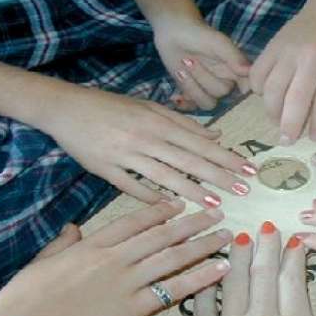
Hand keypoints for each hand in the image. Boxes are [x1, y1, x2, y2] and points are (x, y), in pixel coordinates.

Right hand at [0, 200, 231, 315]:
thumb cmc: (28, 294)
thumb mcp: (45, 258)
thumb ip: (66, 241)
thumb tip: (75, 227)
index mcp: (95, 243)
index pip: (135, 220)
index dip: (161, 209)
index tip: (180, 202)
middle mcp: (117, 257)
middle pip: (163, 234)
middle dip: (193, 222)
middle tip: (218, 212)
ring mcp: (128, 281)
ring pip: (174, 257)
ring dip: (204, 244)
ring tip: (226, 235)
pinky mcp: (134, 307)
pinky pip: (174, 289)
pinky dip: (200, 278)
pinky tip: (220, 268)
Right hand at [47, 88, 255, 206]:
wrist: (66, 107)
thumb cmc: (114, 107)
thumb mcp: (150, 108)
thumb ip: (184, 123)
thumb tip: (216, 136)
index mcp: (159, 122)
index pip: (201, 143)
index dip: (226, 157)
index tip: (249, 170)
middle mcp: (146, 137)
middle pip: (189, 160)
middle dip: (219, 176)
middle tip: (243, 190)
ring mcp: (125, 154)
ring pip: (165, 176)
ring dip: (192, 191)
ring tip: (216, 204)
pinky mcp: (105, 169)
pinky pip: (132, 186)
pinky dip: (150, 197)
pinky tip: (170, 208)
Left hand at [153, 16, 250, 109]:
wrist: (172, 31)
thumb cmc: (196, 33)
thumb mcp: (217, 42)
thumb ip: (234, 56)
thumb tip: (249, 71)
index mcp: (235, 70)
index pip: (247, 88)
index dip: (243, 93)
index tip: (230, 85)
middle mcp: (225, 82)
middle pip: (222, 94)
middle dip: (203, 78)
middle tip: (188, 60)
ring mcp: (208, 89)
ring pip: (207, 103)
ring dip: (191, 87)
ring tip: (180, 69)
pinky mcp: (193, 94)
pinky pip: (193, 108)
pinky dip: (184, 104)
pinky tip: (176, 95)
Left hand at [172, 223, 315, 315]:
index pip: (294, 280)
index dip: (294, 257)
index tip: (296, 238)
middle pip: (264, 273)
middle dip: (266, 246)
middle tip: (267, 225)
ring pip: (236, 282)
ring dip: (238, 257)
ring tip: (240, 236)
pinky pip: (205, 304)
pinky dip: (207, 286)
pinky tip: (208, 272)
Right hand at [250, 0, 315, 143]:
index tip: (315, 138)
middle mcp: (313, 56)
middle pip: (295, 100)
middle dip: (289, 126)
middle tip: (288, 140)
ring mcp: (290, 49)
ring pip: (272, 89)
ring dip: (272, 111)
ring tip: (278, 122)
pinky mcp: (273, 44)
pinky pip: (258, 72)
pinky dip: (258, 90)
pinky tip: (268, 98)